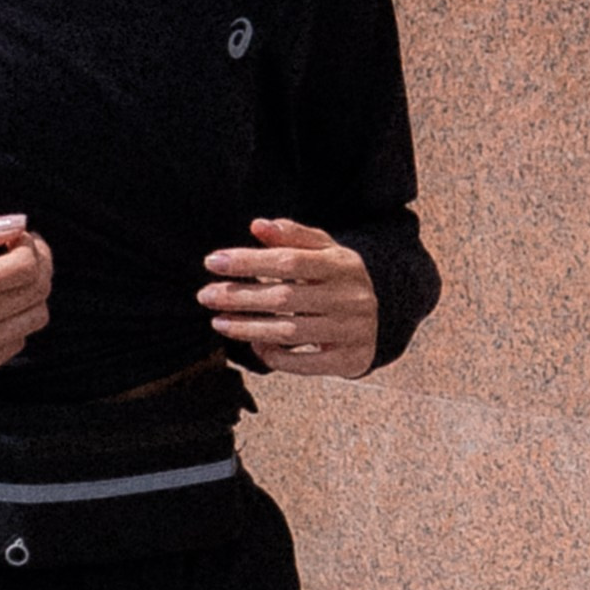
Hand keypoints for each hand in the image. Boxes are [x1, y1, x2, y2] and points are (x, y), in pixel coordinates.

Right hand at [0, 213, 52, 385]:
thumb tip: (20, 222)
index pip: (27, 267)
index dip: (32, 246)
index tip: (17, 239)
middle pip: (37, 293)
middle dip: (38, 266)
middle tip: (18, 253)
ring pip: (34, 320)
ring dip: (29, 295)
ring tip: (6, 280)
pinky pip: (15, 344)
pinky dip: (13, 322)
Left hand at [200, 217, 379, 378]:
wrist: (383, 316)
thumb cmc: (340, 279)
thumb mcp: (324, 250)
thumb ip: (292, 236)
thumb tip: (258, 226)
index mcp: (342, 264)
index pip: (289, 261)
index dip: (249, 261)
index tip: (213, 262)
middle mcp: (349, 297)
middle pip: (285, 298)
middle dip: (240, 297)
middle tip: (205, 295)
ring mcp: (351, 331)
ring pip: (290, 333)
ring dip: (248, 328)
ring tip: (219, 322)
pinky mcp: (349, 359)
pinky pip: (306, 364)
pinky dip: (276, 356)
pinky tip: (254, 344)